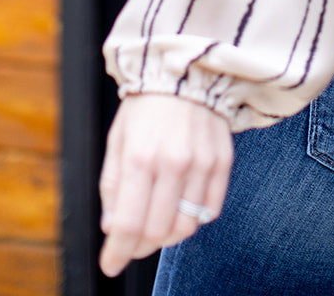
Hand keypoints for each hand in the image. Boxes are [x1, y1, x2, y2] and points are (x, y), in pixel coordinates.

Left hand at [98, 93, 234, 276]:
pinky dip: (194, 218)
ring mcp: (201, 163)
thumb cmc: (146, 105)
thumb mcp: (117, 140)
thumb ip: (112, 185)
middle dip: (140, 247)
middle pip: (158, 232)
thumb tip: (112, 228)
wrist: (185, 70)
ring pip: (186, 227)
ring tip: (157, 222)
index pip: (128, 224)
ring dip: (167, 235)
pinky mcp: (222, 161)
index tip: (111, 264)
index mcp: (140, 157)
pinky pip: (211, 210)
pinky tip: (181, 205)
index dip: (117, 253)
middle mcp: (173, 162)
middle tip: (132, 242)